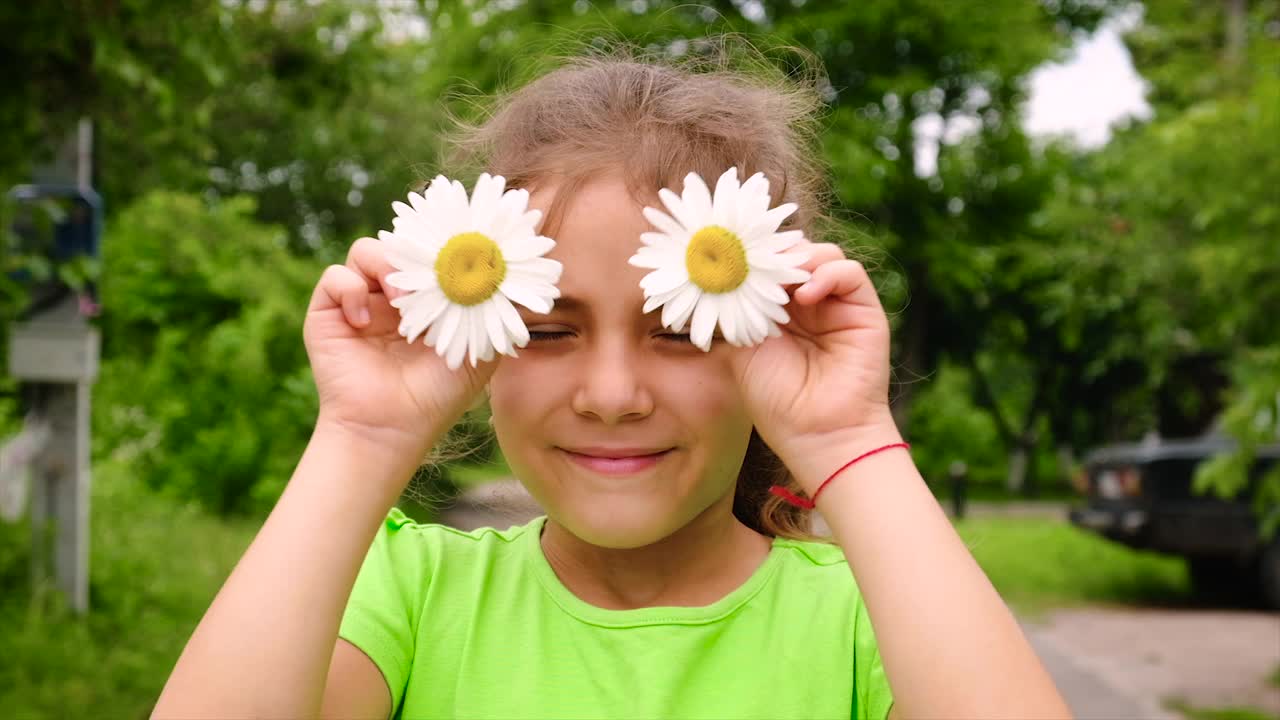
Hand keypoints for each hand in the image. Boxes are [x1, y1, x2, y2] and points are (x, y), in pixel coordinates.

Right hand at [303, 237, 494, 460]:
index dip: (442, 250)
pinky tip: (365, 320)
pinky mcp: (327, 314)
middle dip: (417, 254)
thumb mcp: (479, 354)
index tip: (457, 254)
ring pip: (367, 251)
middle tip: (432, 274)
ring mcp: (359, 304)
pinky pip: (335, 277)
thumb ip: (492, 316)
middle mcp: (390, 299)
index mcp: (425, 303)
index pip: (430, 256)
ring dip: (387, 267)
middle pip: (399, 247)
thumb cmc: (436, 397)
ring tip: (402, 301)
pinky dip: (350, 289)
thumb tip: (501, 278)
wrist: (391, 428)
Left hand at [729, 241, 899, 488]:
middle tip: (753, 263)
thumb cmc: (777, 401)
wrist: (817, 434)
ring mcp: (837, 305)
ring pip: (822, 255)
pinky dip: (826, 273)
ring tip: (779, 283)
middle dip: (773, 255)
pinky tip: (805, 296)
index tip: (731, 257)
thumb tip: (731, 270)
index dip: (753, 258)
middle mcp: (810, 304)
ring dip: (798, 260)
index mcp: (779, 311)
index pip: (769, 266)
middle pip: (794, 254)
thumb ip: (740, 307)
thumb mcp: (744, 347)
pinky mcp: (864, 310)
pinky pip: (849, 271)